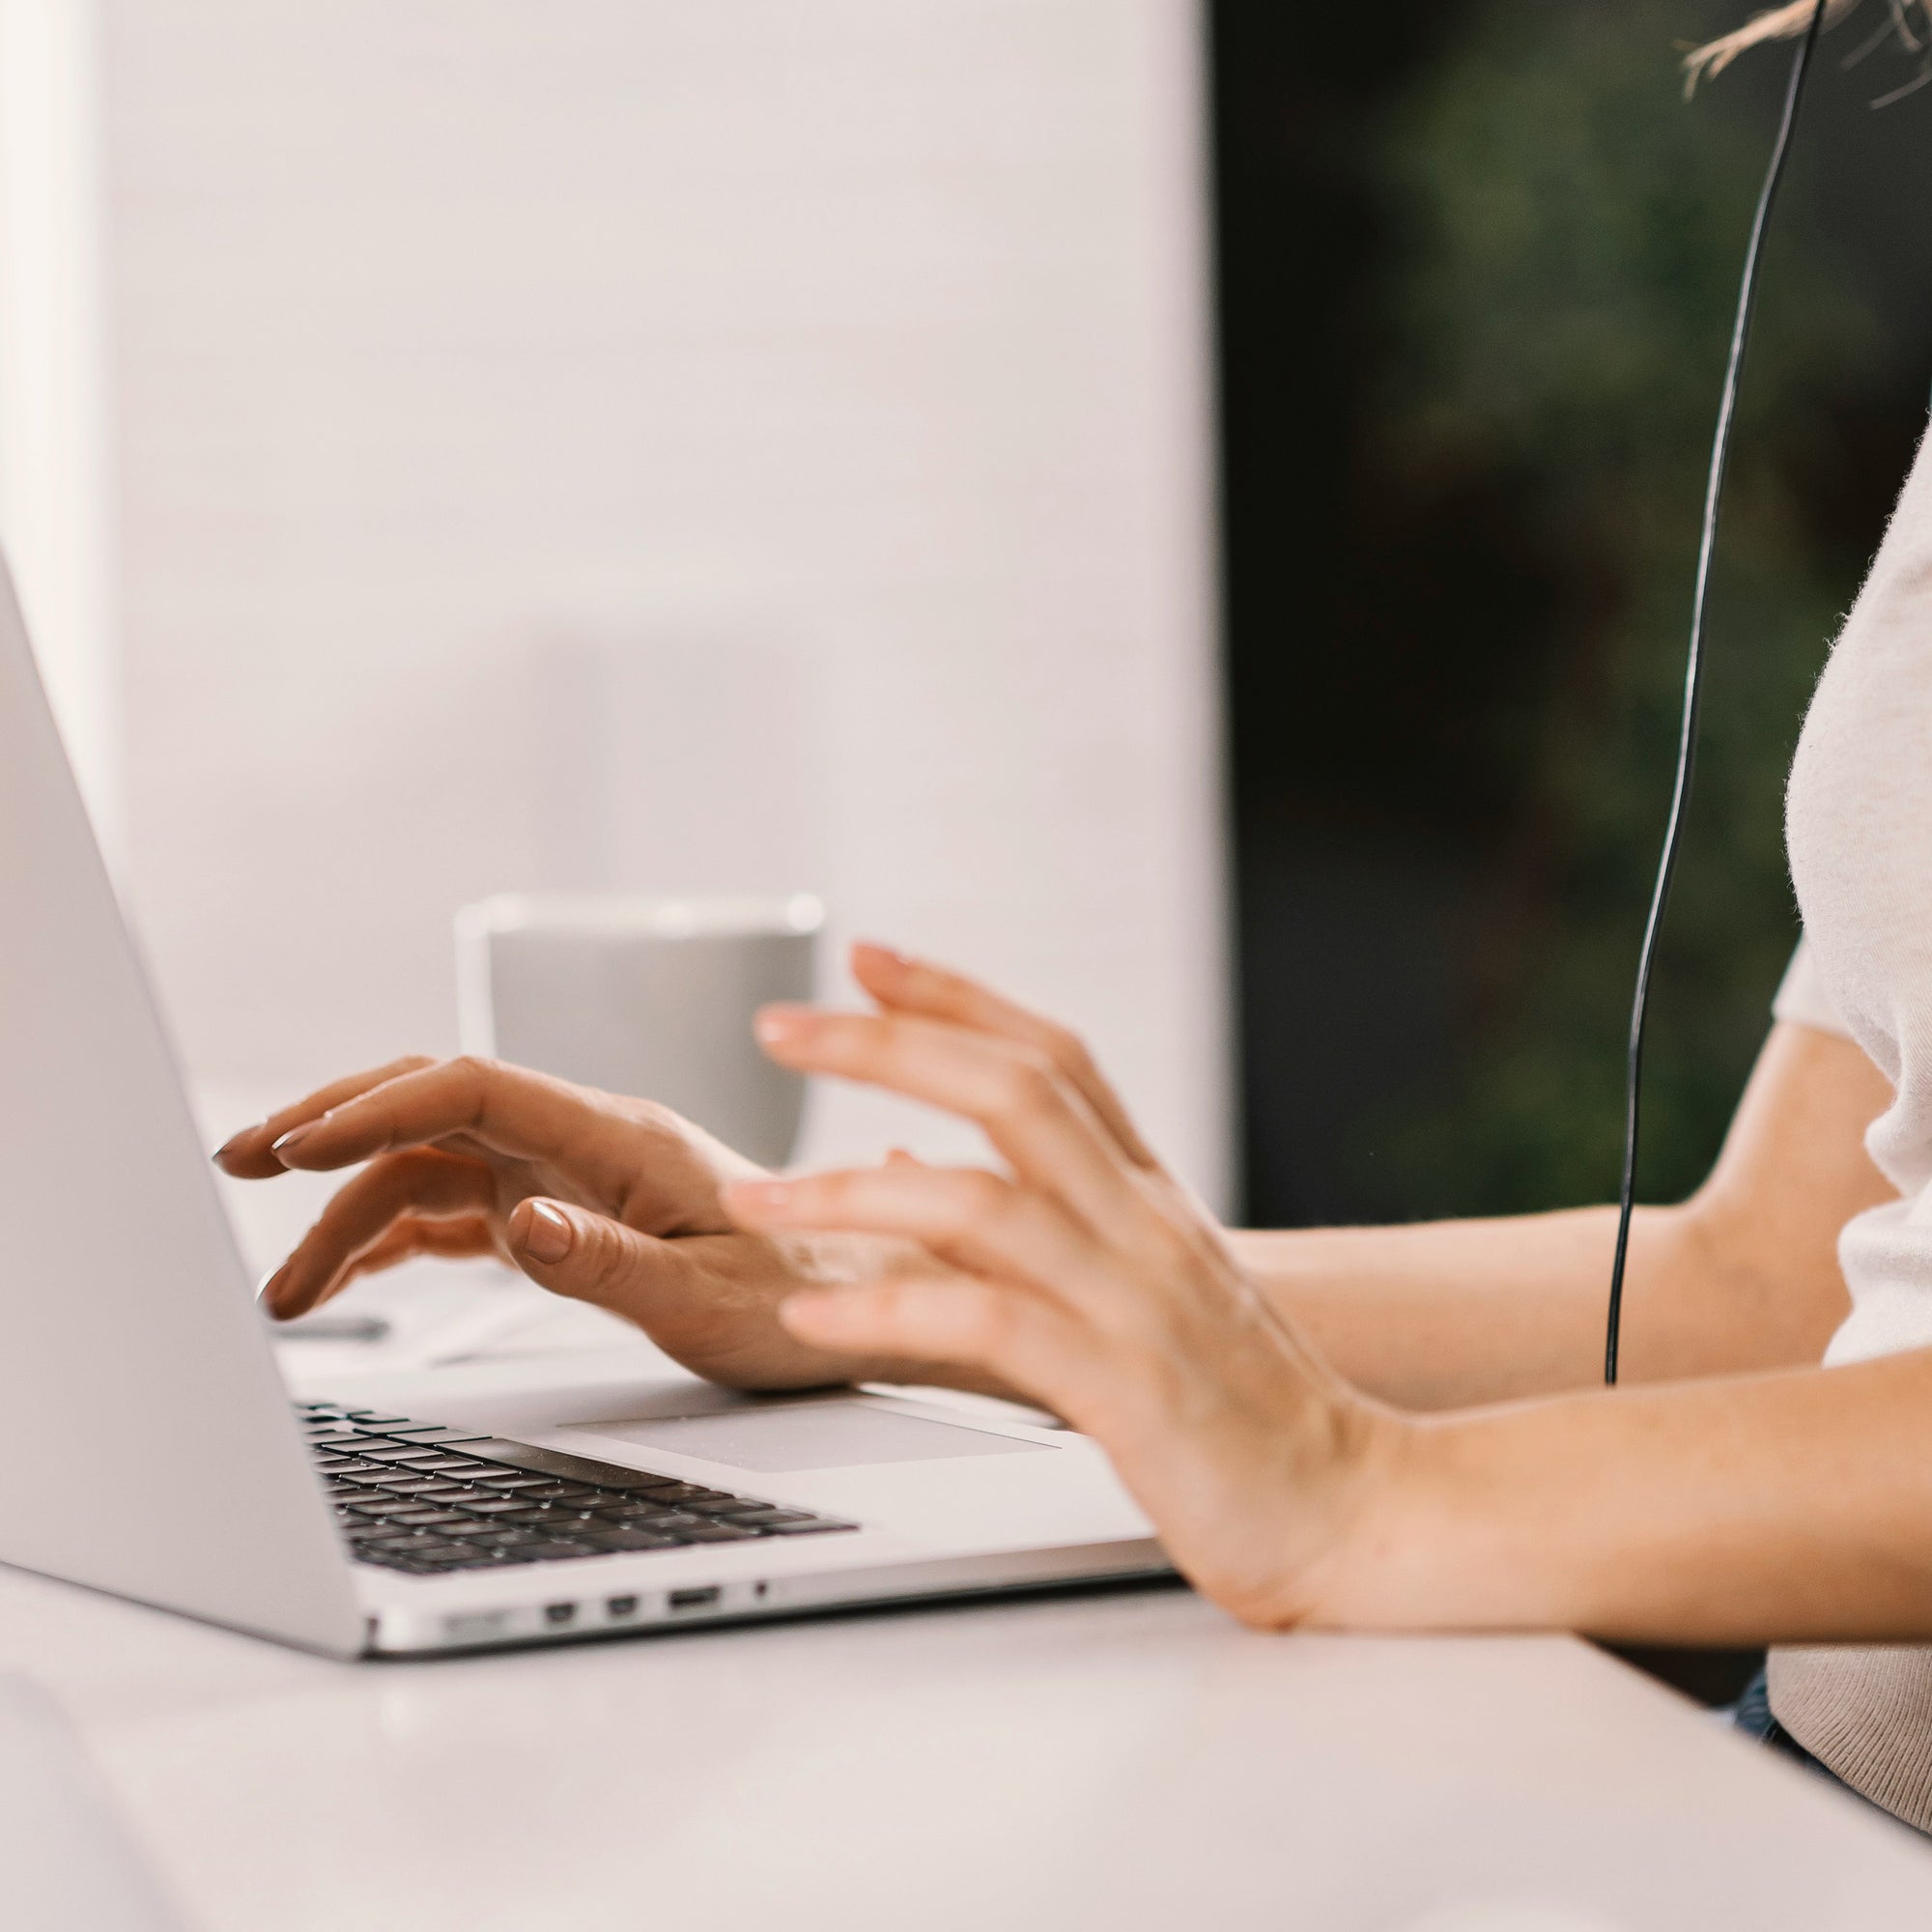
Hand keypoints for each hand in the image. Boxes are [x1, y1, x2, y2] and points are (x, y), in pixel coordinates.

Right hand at [215, 1053, 942, 1389]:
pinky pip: (458, 1210)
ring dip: (350, 1211)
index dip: (377, 1107)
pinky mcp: (565, 1212)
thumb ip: (611, 1262)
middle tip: (238, 1160)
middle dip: (332, 1124)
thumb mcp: (712, 1297)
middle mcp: (584, 1138)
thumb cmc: (806, 1296)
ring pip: (433, 1165)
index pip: (474, 1088)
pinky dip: (392, 1239)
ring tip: (282, 1290)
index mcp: (621, 1134)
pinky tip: (344, 1278)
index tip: (296, 1148)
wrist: (864, 1295)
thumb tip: (516, 1223)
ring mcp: (568, 1172)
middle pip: (434, 1103)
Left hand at [723, 945, 1407, 1627]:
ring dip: (853, 1189)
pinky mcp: (1127, 1390)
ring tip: (760, 1196)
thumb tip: (904, 1153)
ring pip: (982, 1202)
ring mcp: (1137, 1301)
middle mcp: (1142, 1225)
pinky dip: (894, 1309)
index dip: (957, 996)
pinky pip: (990, 1326)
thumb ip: (1033, 1217)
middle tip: (779, 1026)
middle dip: (887, 1044)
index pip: (1052, 1055)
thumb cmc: (1240, 1408)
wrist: (1355, 1508)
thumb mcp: (1140, 1290)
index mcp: (1147, 1195)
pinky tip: (818, 1313)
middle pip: (1012, 1089)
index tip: (865, 958)